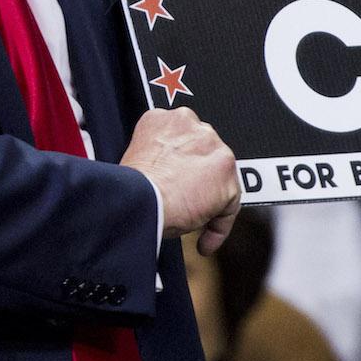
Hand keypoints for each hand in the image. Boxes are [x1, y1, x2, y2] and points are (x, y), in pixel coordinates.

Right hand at [121, 107, 240, 254]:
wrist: (141, 200)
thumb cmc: (131, 189)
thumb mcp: (137, 159)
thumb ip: (157, 158)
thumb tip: (164, 177)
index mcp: (163, 119)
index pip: (182, 140)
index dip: (181, 165)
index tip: (176, 183)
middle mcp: (191, 125)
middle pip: (204, 154)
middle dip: (199, 178)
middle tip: (187, 203)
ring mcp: (212, 146)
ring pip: (220, 177)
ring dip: (211, 201)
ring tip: (196, 223)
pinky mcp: (226, 172)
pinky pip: (229, 205)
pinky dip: (219, 227)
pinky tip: (205, 241)